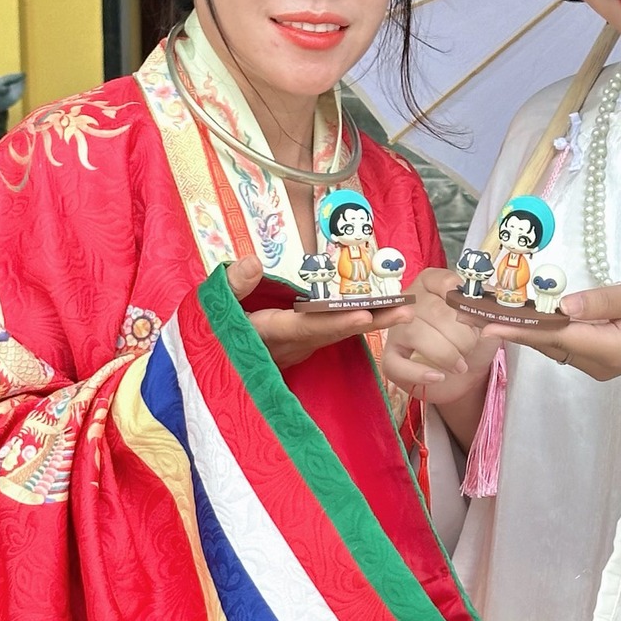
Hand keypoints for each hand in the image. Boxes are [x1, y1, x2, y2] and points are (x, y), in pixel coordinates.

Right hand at [226, 256, 408, 373]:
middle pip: (334, 333)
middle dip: (370, 322)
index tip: (363, 314)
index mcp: (269, 333)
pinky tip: (385, 312)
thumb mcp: (214, 306)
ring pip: (339, 335)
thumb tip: (253, 261)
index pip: (307, 327)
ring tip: (406, 309)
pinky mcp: (305, 344)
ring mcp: (300, 347)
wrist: (215, 359)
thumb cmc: (214, 328)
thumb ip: (232, 285)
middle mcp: (291, 345)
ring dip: (373, 323)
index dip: (335, 322)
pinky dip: (361, 322)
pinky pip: (336, 333)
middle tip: (405, 311)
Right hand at [379, 267, 497, 407]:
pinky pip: (397, 364)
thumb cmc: (472, 339)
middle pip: (433, 310)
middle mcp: (411, 301)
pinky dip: (420, 373)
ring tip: (460, 365)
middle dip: (460, 335)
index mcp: (432, 283)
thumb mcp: (486, 321)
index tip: (477, 322)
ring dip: (445, 353)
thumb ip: (488, 310)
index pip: (447, 282)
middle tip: (470, 348)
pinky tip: (438, 377)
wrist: (465, 373)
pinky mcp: (391, 357)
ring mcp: (397, 329)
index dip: (467, 305)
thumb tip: (489, 313)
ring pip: (415, 334)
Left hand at [488, 272, 620, 382]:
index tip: (485, 325)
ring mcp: (596, 362)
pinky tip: (521, 315)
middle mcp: (596, 362)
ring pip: (551, 344)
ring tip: (484, 310)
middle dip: (509, 328)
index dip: (518, 329)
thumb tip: (562, 304)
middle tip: (469, 312)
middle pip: (546, 343)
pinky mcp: (597, 355)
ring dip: (521, 328)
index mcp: (607, 349)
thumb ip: (602, 299)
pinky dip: (540, 329)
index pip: (554, 336)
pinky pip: (562, 342)